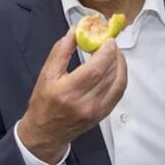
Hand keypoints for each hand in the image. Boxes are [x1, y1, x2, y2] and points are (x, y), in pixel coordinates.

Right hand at [18, 30, 127, 164]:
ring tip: (114, 53)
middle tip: (110, 44)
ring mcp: (97, 110)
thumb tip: (74, 32)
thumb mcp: (46, 75)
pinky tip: (116, 68)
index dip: (106, 53)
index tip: (108, 40)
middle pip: (109, 74)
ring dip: (119, 64)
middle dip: (114, 55)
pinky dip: (121, 77)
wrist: (46, 132)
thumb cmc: (44, 103)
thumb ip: (61, 51)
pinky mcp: (104, 113)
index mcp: (68, 92)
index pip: (95, 70)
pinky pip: (119, 92)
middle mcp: (85, 103)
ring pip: (118, 82)